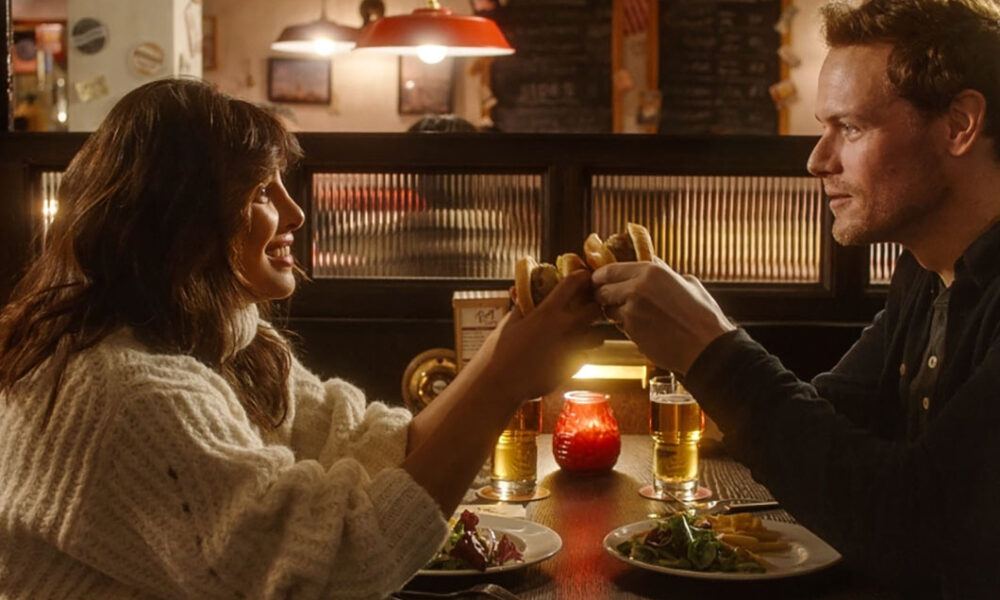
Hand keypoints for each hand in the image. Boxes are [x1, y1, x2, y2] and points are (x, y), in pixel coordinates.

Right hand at [470, 269, 602, 402]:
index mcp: (548, 311)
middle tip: (585, 307)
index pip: (574, 284)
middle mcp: (565, 328)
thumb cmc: (500, 352)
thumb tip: (519, 291)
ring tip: (579, 335)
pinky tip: (568, 355)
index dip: (582, 277)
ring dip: (591, 333)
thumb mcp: (509, 323)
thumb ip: (521, 305)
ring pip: (598, 336)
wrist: (501, 384)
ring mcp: (572, 349)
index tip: (583, 277)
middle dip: (593, 306)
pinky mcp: (573, 368)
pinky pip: (586, 357)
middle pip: (595, 309)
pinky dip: (580, 355)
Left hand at [591, 258, 734, 374]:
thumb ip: (665, 271)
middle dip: (604, 296)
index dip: (601, 276)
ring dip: (614, 312)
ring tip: (635, 315)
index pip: (610, 269)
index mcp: (650, 272)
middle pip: (602, 290)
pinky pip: (620, 327)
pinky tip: (645, 328)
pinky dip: (626, 327)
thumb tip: (653, 262)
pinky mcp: (632, 332)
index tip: (599, 281)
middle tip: (611, 300)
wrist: (707, 347)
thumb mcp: (687, 282)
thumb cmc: (703, 315)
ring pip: (608, 310)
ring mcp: (632, 312)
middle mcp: (637, 289)